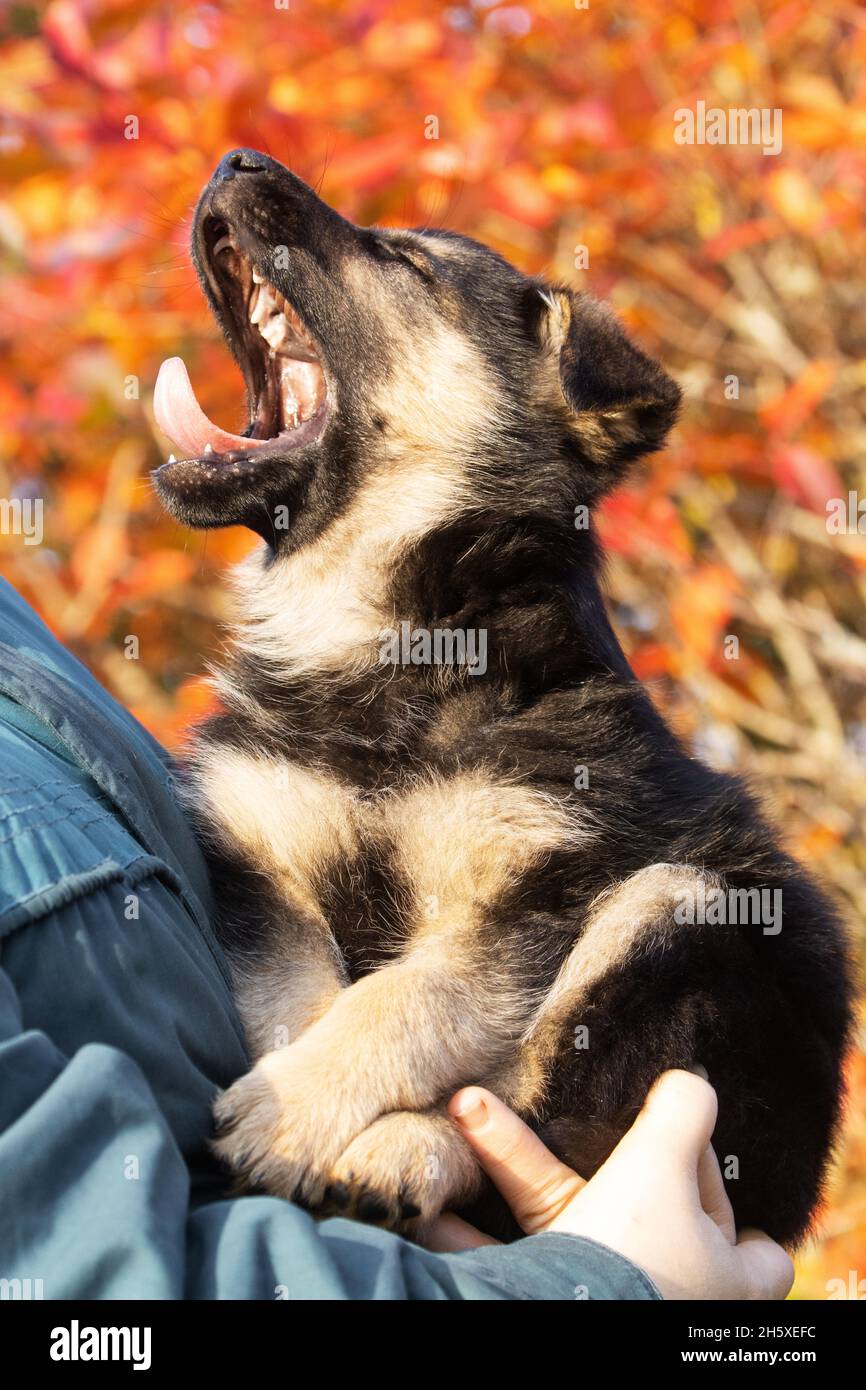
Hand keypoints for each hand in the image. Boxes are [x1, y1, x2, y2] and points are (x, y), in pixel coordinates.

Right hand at [428, 1070, 793, 1299]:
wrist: (562, 1317)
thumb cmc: (634, 1252)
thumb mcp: (664, 1162)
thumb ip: (684, 1112)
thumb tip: (689, 1081)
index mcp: (722, 1275)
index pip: (754, 1245)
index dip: (725, 1198)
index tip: (687, 1153)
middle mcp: (668, 1292)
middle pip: (651, 1217)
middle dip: (606, 1163)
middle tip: (582, 1125)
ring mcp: (609, 1300)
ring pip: (564, 1220)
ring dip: (512, 1165)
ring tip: (469, 1107)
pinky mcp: (549, 1301)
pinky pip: (507, 1260)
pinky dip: (467, 1231)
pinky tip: (431, 1200)